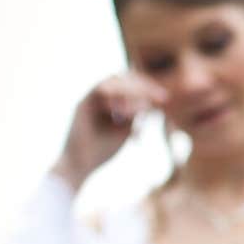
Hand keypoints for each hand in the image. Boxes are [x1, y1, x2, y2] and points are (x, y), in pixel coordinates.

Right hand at [51, 72, 168, 188]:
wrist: (79, 165)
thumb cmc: (101, 150)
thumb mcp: (125, 130)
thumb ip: (135, 114)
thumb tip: (153, 102)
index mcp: (109, 100)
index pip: (130, 85)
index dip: (147, 87)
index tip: (164, 97)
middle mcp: (98, 96)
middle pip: (123, 79)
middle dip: (144, 86)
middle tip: (162, 97)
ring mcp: (90, 98)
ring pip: (114, 80)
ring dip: (134, 89)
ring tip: (150, 100)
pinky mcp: (83, 103)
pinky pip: (102, 89)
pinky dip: (119, 93)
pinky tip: (134, 108)